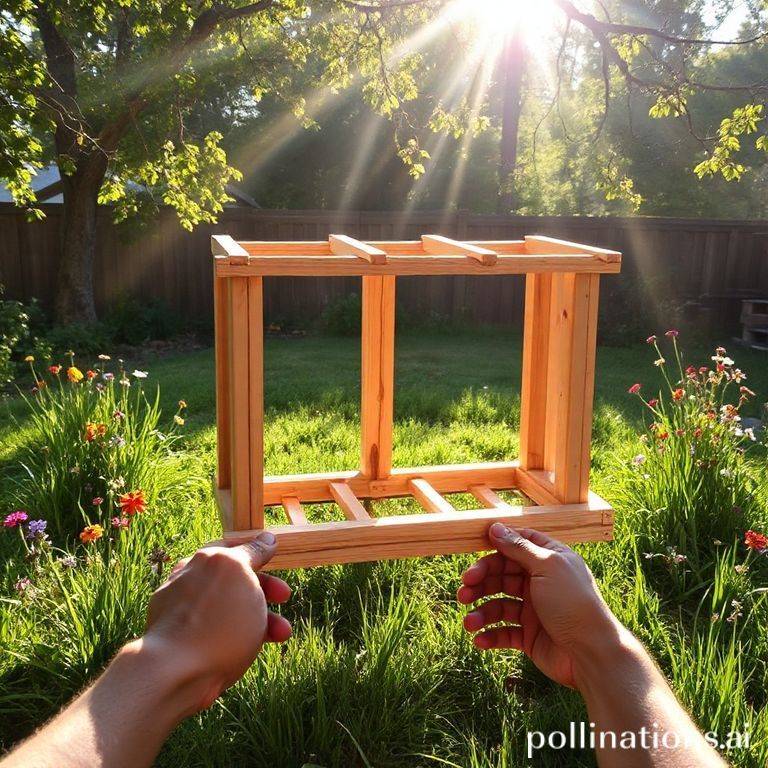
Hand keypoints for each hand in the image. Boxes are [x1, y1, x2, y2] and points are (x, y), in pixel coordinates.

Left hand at [143, 531, 291, 712]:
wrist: (175, 674)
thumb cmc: (217, 622)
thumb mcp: (243, 576)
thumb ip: (253, 553)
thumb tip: (264, 538)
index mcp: (207, 558)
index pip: (237, 548)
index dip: (260, 553)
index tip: (275, 556)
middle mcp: (190, 578)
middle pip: (234, 580)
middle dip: (265, 591)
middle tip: (284, 597)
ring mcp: (180, 610)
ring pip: (227, 609)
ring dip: (259, 619)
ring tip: (281, 636)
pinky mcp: (177, 639)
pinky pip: (212, 631)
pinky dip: (232, 637)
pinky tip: (246, 650)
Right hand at [458, 524, 619, 688]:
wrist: (592, 654)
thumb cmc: (573, 604)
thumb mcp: (546, 566)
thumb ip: (518, 547)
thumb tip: (495, 527)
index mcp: (548, 560)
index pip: (516, 546)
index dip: (495, 548)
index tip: (475, 553)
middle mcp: (539, 582)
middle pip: (501, 575)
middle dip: (480, 583)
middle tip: (464, 592)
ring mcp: (533, 610)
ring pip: (498, 605)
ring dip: (480, 613)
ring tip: (469, 623)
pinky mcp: (529, 636)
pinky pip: (503, 632)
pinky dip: (490, 635)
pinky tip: (480, 640)